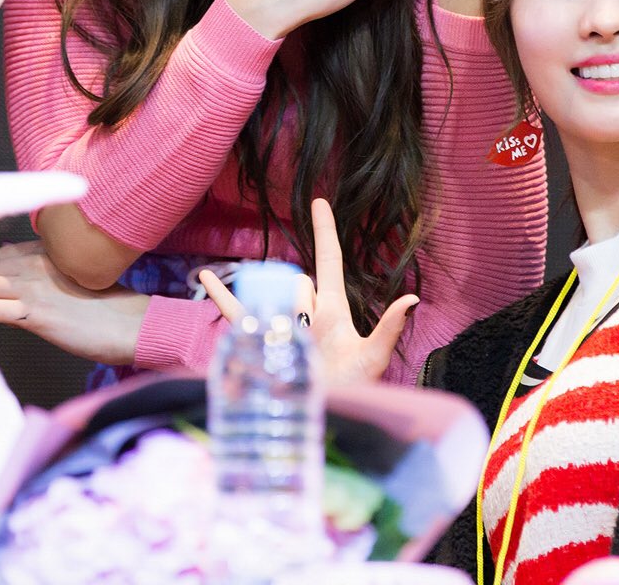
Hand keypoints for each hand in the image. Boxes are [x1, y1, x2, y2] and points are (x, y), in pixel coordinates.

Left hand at [0, 240, 148, 365]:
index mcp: (51, 252)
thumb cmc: (110, 304)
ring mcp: (34, 288)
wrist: (129, 324)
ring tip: (2, 314)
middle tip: (8, 304)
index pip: (3, 253)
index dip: (6, 273)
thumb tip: (26, 285)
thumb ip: (52, 273)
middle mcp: (38, 264)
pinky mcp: (34, 313)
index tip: (18, 290)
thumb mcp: (80, 275)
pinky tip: (0, 325)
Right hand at [199, 197, 416, 385]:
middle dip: (302, 299)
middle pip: (298, 280)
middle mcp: (306, 313)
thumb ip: (389, 328)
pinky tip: (205, 277)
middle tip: (309, 342)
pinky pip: (238, 312)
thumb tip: (413, 299)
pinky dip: (222, 295)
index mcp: (334, 310)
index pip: (328, 261)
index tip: (319, 201)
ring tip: (288, 345)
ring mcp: (282, 325)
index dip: (325, 231)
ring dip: (278, 310)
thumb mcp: (372, 359)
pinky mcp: (260, 340)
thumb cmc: (353, 390)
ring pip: (274, 293)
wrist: (323, 417)